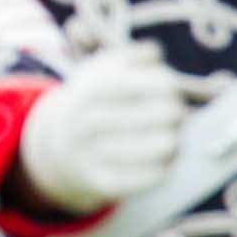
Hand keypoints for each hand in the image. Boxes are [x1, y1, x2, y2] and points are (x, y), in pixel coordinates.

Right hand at [18, 41, 185, 214]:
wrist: (59, 147)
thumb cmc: (95, 100)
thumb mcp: (104, 68)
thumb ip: (135, 55)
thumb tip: (154, 54)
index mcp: (90, 89)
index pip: (151, 82)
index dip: (168, 85)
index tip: (169, 88)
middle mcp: (88, 122)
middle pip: (166, 113)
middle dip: (177, 112)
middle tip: (175, 114)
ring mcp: (93, 154)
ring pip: (165, 146)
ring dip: (176, 140)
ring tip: (171, 136)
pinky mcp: (104, 182)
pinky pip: (154, 176)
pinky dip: (167, 166)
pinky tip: (164, 159)